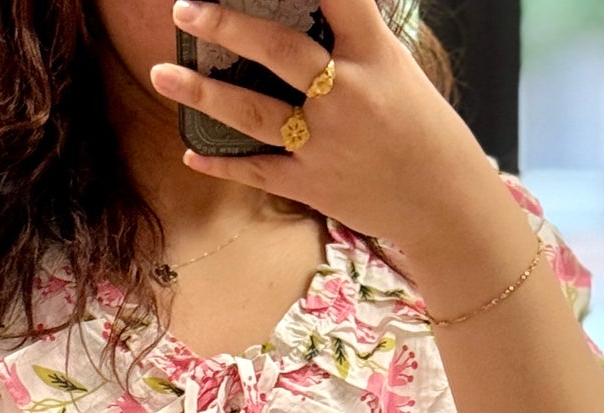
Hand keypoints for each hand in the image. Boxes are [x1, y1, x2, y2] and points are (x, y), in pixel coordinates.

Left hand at [151, 0, 508, 267]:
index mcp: (374, 55)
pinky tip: (190, 154)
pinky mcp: (313, 184)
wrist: (441, 202)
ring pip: (253, 113)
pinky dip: (222, 165)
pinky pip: (258, 171)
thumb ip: (352, 43)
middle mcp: (346, 95)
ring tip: (161, 73)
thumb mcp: (395, 70)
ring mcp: (325, 142)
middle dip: (228, 27)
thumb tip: (312, 18)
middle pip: (279, 52)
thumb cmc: (422, 130)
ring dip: (202, 93)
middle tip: (185, 9)